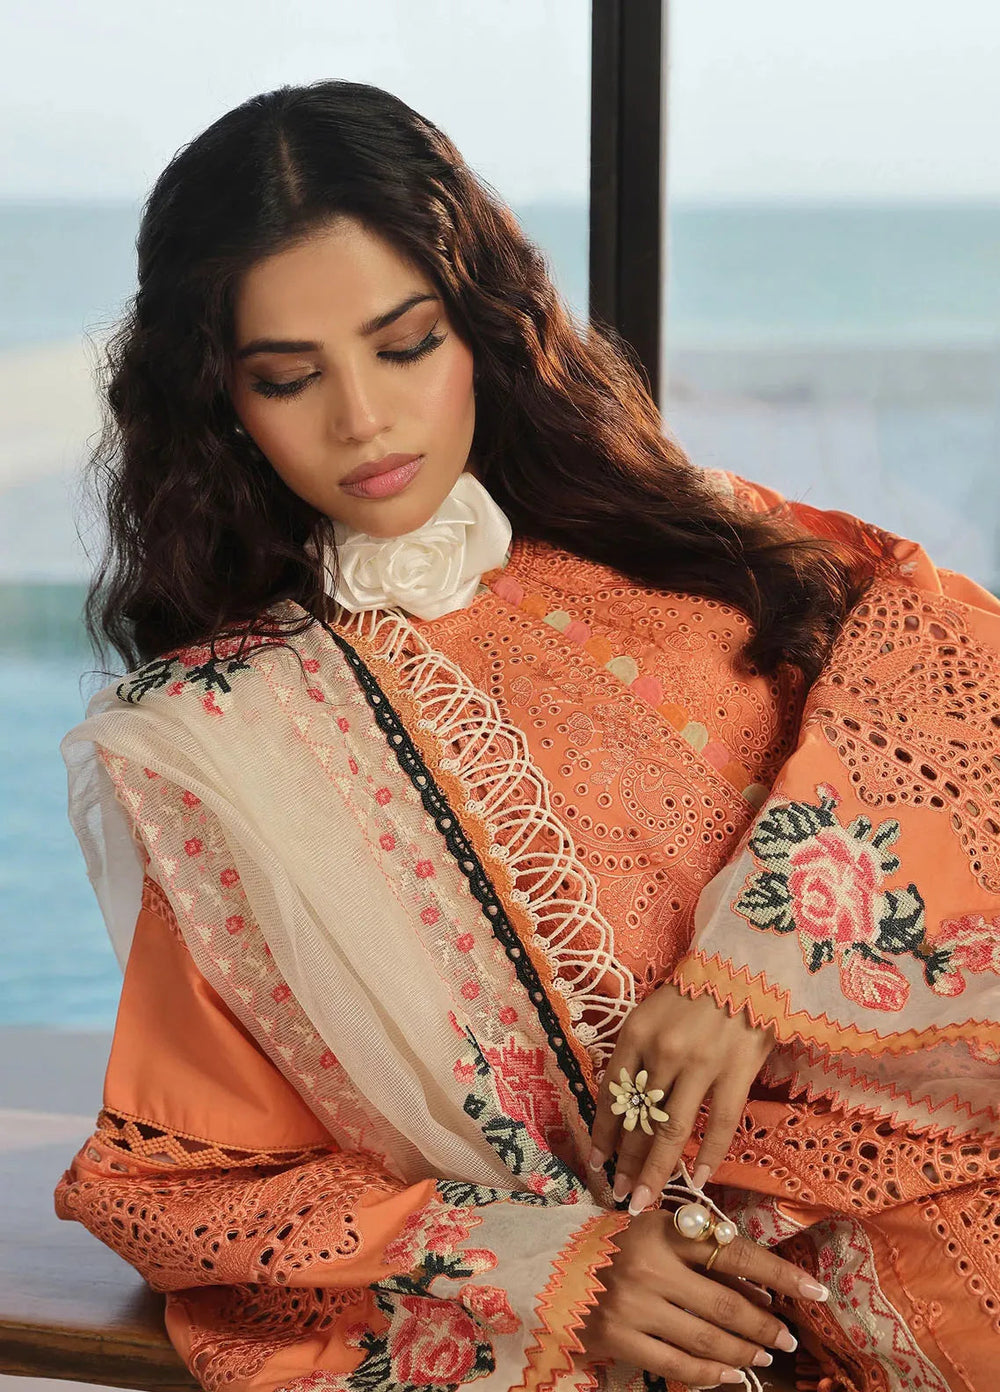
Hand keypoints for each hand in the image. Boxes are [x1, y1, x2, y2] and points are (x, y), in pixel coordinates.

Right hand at [577, 1208, 826, 1384]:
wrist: (547, 1262)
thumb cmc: (613, 1242)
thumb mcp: (656, 1230)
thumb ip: (700, 1251)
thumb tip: (760, 1288)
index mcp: (664, 1229)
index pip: (736, 1253)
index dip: (780, 1274)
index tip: (816, 1291)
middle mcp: (649, 1265)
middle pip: (725, 1305)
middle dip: (765, 1326)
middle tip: (788, 1337)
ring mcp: (631, 1304)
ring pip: (705, 1340)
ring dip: (743, 1352)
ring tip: (764, 1356)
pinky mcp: (616, 1338)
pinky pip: (675, 1365)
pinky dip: (708, 1374)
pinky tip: (727, 1374)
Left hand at [588, 983, 774, 1212]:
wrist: (746, 964)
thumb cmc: (695, 989)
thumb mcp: (652, 1013)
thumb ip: (639, 1054)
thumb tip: (627, 1106)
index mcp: (636, 1032)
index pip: (612, 1093)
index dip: (603, 1131)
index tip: (596, 1160)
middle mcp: (663, 1051)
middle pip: (639, 1118)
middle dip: (626, 1161)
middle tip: (619, 1193)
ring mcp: (701, 1063)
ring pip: (672, 1130)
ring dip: (657, 1170)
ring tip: (646, 1199)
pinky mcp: (736, 1072)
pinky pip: (719, 1123)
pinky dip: (708, 1155)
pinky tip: (699, 1179)